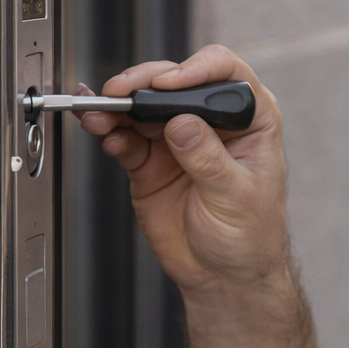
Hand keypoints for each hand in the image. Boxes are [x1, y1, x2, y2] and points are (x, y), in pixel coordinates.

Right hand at [75, 47, 287, 295]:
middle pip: (174, 83)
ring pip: (144, 108)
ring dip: (118, 107)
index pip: (226, 73)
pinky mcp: (151, 162)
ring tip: (98, 115)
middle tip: (120, 94)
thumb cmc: (249, 236)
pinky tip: (105, 136)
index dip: (195, 69)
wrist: (223, 278)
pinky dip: (112, 134)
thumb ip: (208, 159)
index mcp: (250, 120)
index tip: (168, 83)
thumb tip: (182, 123)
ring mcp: (178, 140)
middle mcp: (212, 122)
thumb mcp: (236, 197)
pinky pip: (127, 139)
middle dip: (144, 83)